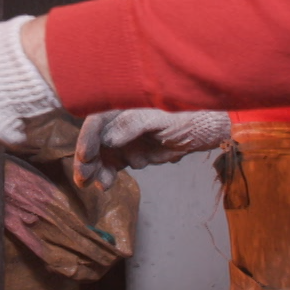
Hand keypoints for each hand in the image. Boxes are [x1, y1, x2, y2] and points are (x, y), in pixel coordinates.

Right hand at [73, 109, 232, 188]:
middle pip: (96, 139)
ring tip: (97, 184)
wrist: (205, 130)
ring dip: (95, 170)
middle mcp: (119, 121)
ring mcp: (124, 139)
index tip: (85, 155)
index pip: (98, 119)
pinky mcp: (130, 154)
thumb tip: (107, 138)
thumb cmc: (186, 115)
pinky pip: (113, 166)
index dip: (88, 136)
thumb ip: (133, 124)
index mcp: (123, 104)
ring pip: (102, 155)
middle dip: (88, 159)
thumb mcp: (161, 117)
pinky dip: (107, 175)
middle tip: (83, 177)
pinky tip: (105, 184)